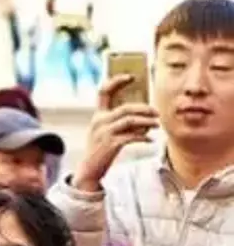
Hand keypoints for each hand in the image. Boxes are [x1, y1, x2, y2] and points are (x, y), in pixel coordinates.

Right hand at [71, 75, 158, 192]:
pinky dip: (143, 137)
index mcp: (98, 115)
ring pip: (130, 120)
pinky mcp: (110, 144)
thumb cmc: (101, 149)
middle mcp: (99, 121)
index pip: (104, 92)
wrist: (88, 169)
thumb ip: (121, 122)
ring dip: (147, 122)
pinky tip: (150, 140)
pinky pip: (131, 136)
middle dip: (144, 108)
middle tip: (156, 112)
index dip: (116, 81)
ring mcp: (103, 132)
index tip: (131, 76)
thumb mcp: (105, 132)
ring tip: (156, 125)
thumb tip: (145, 116)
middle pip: (125, 108)